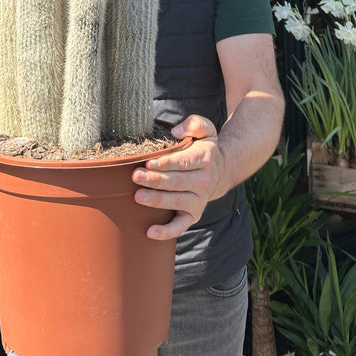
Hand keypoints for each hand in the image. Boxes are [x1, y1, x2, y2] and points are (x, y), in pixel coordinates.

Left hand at [131, 115, 221, 240]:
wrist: (220, 171)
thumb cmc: (203, 148)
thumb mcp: (205, 130)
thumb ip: (194, 124)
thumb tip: (176, 131)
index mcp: (204, 159)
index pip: (184, 162)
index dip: (166, 163)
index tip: (148, 162)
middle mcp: (204, 182)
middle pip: (177, 182)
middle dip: (155, 180)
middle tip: (135, 176)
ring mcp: (199, 200)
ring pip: (177, 202)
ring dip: (157, 200)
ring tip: (138, 196)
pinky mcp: (194, 215)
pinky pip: (181, 226)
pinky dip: (166, 231)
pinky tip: (150, 232)